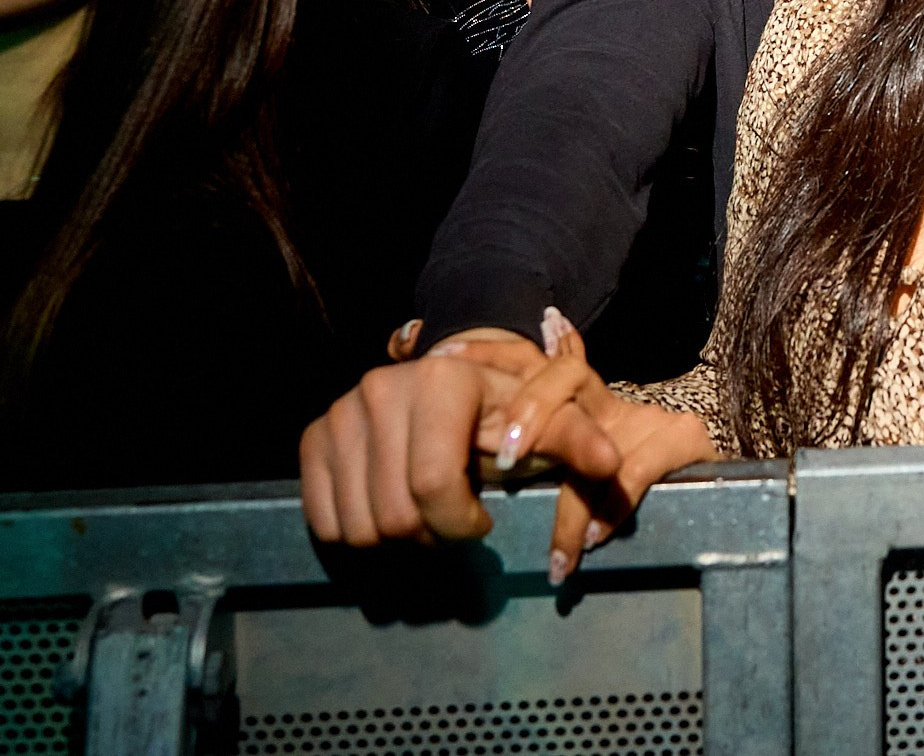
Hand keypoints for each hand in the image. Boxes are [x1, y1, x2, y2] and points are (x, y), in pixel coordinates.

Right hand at [299, 329, 623, 546]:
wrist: (445, 386)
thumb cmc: (503, 412)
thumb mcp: (546, 420)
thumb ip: (576, 440)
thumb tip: (610, 462)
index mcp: (441, 381)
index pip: (433, 488)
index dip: (459, 525)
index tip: (482, 522)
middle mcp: (381, 389)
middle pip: (395, 516)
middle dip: (430, 538)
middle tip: (452, 524)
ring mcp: (341, 413)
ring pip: (359, 527)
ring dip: (395, 542)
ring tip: (424, 517)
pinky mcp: (313, 438)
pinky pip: (324, 521)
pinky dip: (357, 534)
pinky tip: (389, 511)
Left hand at [482, 317, 718, 583]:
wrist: (719, 498)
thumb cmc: (624, 500)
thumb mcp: (562, 485)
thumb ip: (524, 476)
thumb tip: (458, 488)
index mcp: (570, 404)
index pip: (527, 363)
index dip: (488, 355)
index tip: (444, 360)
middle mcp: (604, 401)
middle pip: (563, 377)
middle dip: (531, 411)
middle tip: (509, 457)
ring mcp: (646, 416)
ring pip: (599, 436)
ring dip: (573, 497)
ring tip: (557, 545)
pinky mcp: (683, 438)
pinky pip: (640, 467)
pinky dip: (614, 506)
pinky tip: (593, 540)